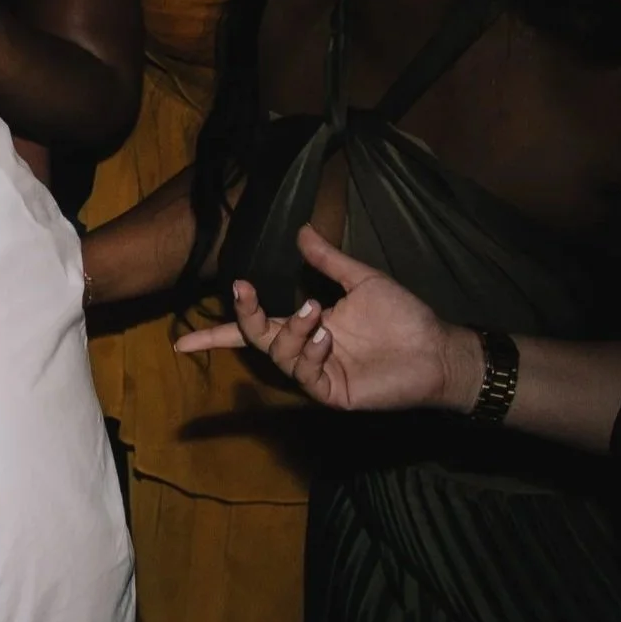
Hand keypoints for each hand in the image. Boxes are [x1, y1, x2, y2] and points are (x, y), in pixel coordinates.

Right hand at [173, 225, 476, 412]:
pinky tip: (328, 338)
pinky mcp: (332, 391)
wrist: (437, 348)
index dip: (218, 335)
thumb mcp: (362, 280)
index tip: (182, 341)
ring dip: (290, 330)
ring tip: (315, 312)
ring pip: (279, 354)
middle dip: (245, 316)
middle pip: (256, 338)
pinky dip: (310, 351)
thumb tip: (301, 229)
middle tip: (245, 290)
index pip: (253, 330)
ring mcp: (316, 373)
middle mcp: (304, 351)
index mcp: (306, 326)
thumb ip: (328, 260)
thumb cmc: (405, 317)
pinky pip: (306, 372)